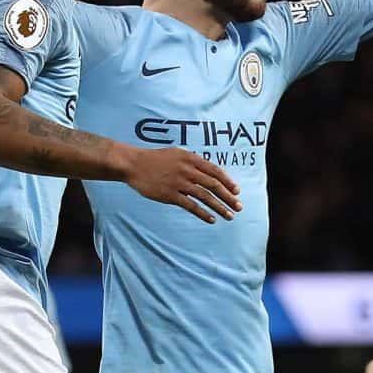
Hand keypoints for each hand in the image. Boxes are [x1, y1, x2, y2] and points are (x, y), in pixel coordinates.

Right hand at [120, 146, 243, 223]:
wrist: (134, 164)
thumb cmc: (155, 158)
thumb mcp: (177, 153)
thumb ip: (192, 161)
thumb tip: (207, 171)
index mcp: (190, 158)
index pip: (215, 170)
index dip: (228, 181)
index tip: (237, 191)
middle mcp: (187, 170)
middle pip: (213, 184)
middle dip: (228, 196)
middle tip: (239, 206)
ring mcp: (179, 182)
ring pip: (205, 196)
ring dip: (219, 207)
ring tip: (229, 216)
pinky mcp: (170, 194)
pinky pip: (190, 206)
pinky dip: (203, 213)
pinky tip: (211, 219)